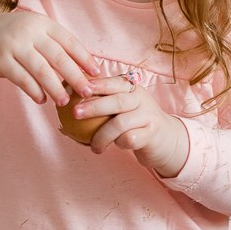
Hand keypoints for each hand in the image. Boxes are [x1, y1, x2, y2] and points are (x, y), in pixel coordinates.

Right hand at [0, 11, 98, 105]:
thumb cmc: (10, 38)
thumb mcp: (31, 32)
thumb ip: (52, 45)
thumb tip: (82, 66)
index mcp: (41, 23)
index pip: (68, 41)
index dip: (84, 57)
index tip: (97, 72)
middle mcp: (28, 31)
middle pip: (58, 56)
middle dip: (75, 76)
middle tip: (87, 92)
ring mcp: (13, 45)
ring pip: (41, 69)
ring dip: (55, 87)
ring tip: (64, 101)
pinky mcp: (0, 60)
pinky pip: (22, 78)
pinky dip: (34, 90)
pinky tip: (42, 99)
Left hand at [67, 76, 188, 177]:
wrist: (166, 138)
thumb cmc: (134, 122)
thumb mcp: (121, 109)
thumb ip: (101, 105)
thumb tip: (64, 112)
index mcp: (131, 88)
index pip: (113, 83)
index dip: (96, 84)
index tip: (78, 89)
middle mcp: (141, 98)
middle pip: (116, 101)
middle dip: (93, 106)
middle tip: (75, 113)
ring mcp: (148, 115)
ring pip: (121, 123)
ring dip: (102, 136)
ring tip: (94, 147)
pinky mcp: (153, 132)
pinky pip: (130, 138)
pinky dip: (119, 143)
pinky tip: (116, 146)